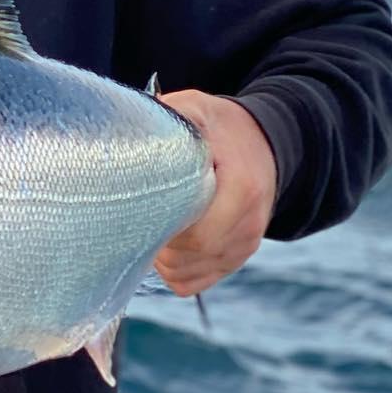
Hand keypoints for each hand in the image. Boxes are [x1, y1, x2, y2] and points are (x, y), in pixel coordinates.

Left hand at [154, 91, 276, 296]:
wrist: (262, 142)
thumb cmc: (219, 126)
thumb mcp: (196, 110)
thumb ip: (170, 118)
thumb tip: (128, 129)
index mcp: (242, 189)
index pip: (197, 236)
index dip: (161, 228)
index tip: (142, 206)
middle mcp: (248, 225)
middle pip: (189, 258)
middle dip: (155, 243)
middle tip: (138, 213)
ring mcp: (243, 246)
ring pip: (185, 275)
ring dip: (160, 257)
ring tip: (152, 221)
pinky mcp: (234, 258)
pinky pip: (192, 282)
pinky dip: (172, 268)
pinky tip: (165, 238)